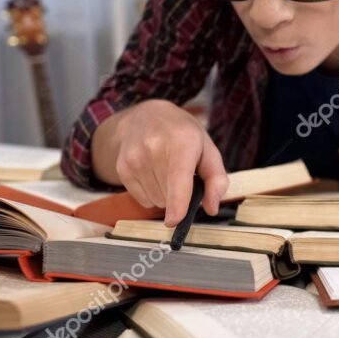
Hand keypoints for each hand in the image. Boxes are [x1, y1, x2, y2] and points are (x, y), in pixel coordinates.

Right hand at [104, 100, 227, 225]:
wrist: (145, 116)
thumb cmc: (181, 134)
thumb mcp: (207, 148)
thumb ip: (216, 179)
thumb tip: (212, 207)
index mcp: (181, 141)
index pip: (178, 178)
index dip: (177, 202)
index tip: (174, 220)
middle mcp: (154, 147)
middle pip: (168, 196)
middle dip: (179, 196)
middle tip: (180, 174)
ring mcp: (134, 158)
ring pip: (156, 200)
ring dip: (165, 195)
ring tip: (166, 171)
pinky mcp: (122, 168)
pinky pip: (142, 200)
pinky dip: (151, 193)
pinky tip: (153, 174)